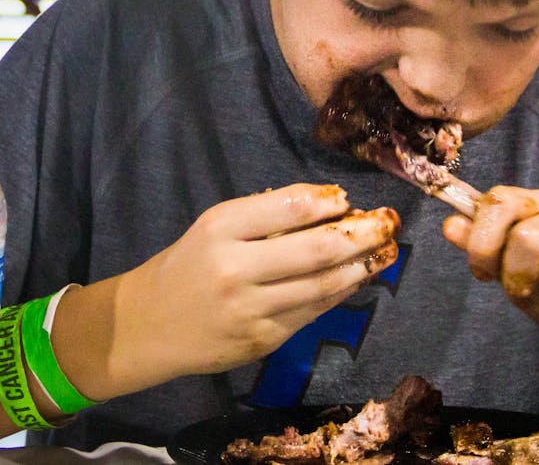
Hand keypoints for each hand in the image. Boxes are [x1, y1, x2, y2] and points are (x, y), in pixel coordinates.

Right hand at [116, 184, 400, 387]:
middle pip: (317, 249)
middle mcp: (235, 268)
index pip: (289, 207)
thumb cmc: (189, 266)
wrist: (150, 325)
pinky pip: (313, 312)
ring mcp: (250, 309)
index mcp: (220, 228)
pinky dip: (339, 293)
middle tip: (388, 223)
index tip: (347, 199)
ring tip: (383, 252)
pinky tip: (355, 279)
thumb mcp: (215, 227)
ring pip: (323, 285)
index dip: (328, 201)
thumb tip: (330, 206)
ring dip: (361, 267)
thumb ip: (264, 215)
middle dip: (362, 234)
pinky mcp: (263, 340)